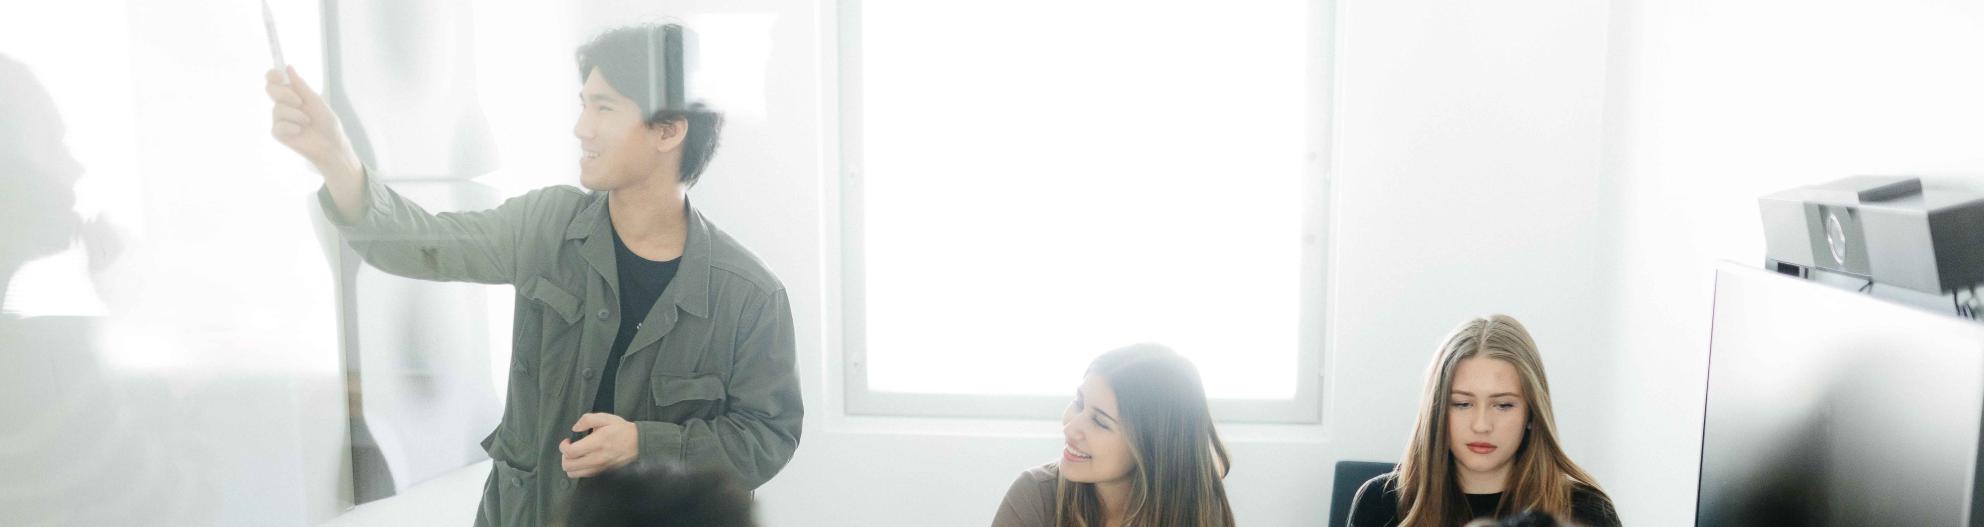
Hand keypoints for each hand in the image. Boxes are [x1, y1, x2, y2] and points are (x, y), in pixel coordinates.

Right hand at [263, 66, 361, 182]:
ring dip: (296, 115)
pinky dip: (292, 127)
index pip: (274, 80)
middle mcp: (283, 104)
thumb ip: (301, 86)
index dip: (273, 74)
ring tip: (308, 122)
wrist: (331, 144)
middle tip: (300, 102)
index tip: (280, 76)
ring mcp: (279, 119)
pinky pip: (278, 125)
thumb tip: (288, 67)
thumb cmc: (327, 123)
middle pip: (270, 89)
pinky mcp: (278, 133)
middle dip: (285, 94)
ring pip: (277, 109)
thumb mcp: (316, 101)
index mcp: (292, 94)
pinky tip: (300, 131)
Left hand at [560, 413, 639, 478]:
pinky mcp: (601, 472)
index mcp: (596, 443)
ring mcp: (598, 468)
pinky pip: (583, 476)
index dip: (563, 447)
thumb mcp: (606, 418)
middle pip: (568, 466)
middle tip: (570, 448)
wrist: (638, 444)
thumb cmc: (622, 430)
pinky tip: (584, 460)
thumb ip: (588, 420)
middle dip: (564, 456)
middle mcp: (596, 458)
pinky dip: (578, 469)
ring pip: (573, 474)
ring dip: (570, 464)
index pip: (570, 452)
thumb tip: (575, 428)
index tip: (567, 441)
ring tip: (576, 455)